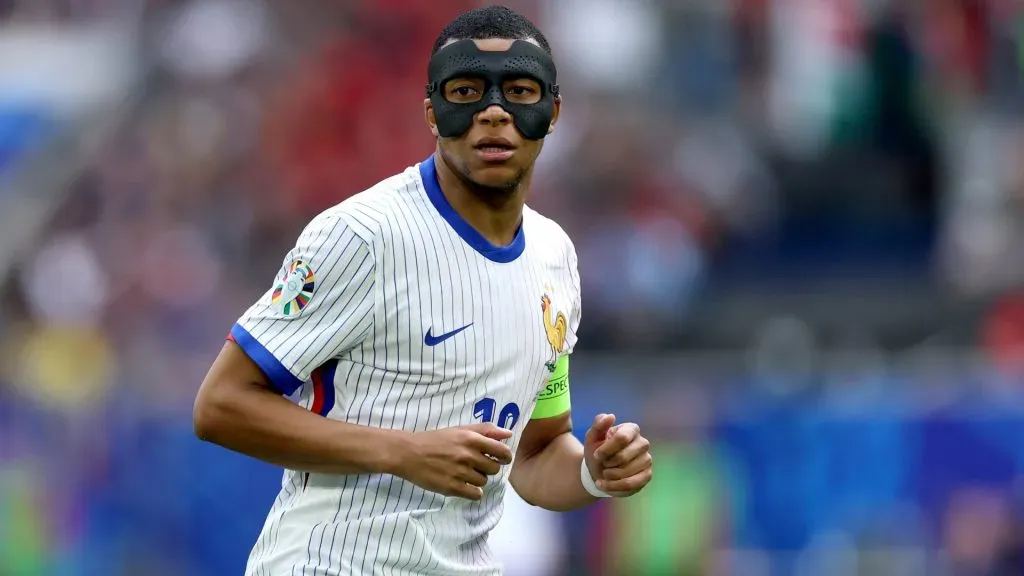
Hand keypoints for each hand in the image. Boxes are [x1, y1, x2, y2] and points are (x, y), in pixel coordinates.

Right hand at [389, 423, 513, 500]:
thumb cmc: (435, 439)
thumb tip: (508, 433)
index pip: (502, 451)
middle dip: (488, 467)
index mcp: (471, 439)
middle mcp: (468, 456)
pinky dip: (473, 492)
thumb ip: (485, 430)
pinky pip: (475, 495)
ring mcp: (460, 473)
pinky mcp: (452, 488)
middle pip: (494, 468)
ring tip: (464, 473)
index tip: (500, 459)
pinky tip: (464, 486)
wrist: (408, 453)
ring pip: (484, 482)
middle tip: (476, 465)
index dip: (505, 456)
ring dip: (478, 479)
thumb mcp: (459, 429)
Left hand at [583, 413, 652, 496]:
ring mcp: (647, 460)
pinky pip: (630, 485)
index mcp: (631, 429)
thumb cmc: (597, 451)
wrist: (599, 471)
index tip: (597, 454)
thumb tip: (610, 416)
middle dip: (607, 463)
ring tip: (603, 474)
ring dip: (609, 476)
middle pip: (623, 457)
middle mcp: (643, 443)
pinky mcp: (646, 476)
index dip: (606, 450)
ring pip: (626, 473)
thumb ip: (598, 425)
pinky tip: (603, 484)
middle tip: (602, 464)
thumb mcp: (592, 437)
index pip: (621, 438)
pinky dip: (613, 487)